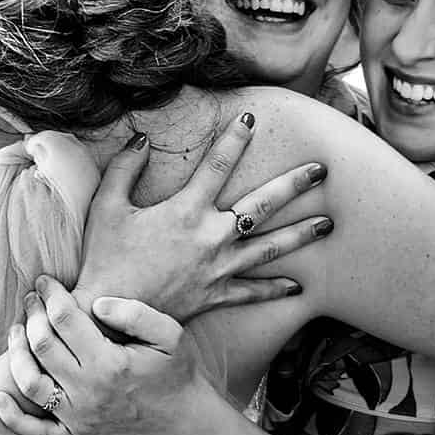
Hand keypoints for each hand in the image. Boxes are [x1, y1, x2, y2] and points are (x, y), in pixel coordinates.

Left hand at [0, 278, 208, 434]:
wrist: (183, 420)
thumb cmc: (177, 372)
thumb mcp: (169, 334)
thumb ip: (135, 313)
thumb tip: (96, 304)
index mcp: (109, 363)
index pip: (65, 319)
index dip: (51, 294)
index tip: (45, 280)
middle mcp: (88, 391)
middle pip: (42, 345)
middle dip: (32, 314)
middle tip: (32, 298)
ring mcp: (78, 416)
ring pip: (30, 382)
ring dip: (17, 352)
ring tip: (17, 329)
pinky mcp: (75, 433)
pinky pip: (35, 430)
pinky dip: (11, 416)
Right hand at [76, 112, 331, 320]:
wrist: (110, 315)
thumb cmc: (106, 259)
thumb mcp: (108, 206)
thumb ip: (125, 168)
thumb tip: (141, 138)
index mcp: (186, 209)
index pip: (218, 164)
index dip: (235, 138)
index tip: (251, 119)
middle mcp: (211, 236)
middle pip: (262, 205)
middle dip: (295, 185)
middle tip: (321, 171)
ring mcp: (218, 268)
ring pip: (269, 247)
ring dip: (301, 234)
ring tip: (328, 224)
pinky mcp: (216, 295)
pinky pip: (253, 291)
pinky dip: (276, 288)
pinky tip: (299, 285)